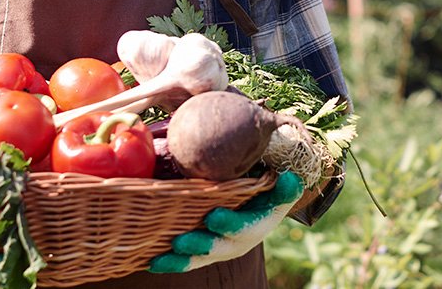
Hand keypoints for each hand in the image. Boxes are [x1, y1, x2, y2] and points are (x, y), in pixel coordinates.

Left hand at [150, 170, 304, 272]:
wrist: (257, 204)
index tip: (212, 216)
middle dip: (200, 245)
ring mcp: (220, 247)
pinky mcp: (204, 251)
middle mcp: (239, 241)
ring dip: (181, 260)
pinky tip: (151, 261)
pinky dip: (171, 262)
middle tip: (180, 240)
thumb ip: (284, 187)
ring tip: (161, 257)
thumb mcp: (280, 188)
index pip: (246, 228)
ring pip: (200, 258)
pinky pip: (188, 260)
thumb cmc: (266, 190)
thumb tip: (290, 179)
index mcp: (258, 225)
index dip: (230, 225)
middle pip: (219, 247)